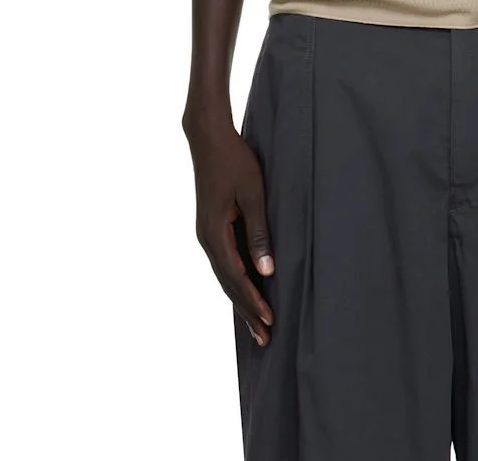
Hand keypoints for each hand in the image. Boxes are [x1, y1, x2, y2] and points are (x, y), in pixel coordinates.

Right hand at [184, 116, 275, 346]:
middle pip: (228, 284)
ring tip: (256, 325)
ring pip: (225, 276)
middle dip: (247, 311)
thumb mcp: (253, 194)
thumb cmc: (235, 161)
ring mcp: (207, 234)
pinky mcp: (211, 227)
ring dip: (241, 300)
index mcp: (215, 235)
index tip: (270, 322)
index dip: (253, 302)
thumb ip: (259, 232)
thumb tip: (267, 271)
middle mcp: (207, 239)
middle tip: (265, 339)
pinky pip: (224, 262)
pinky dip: (236, 281)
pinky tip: (246, 289)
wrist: (208, 138)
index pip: (236, 278)